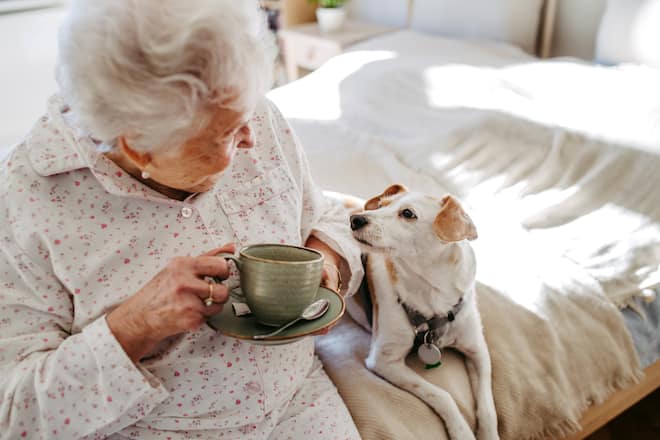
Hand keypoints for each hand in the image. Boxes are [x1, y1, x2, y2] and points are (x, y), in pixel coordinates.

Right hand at [107, 243, 234, 361]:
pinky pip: (209, 317)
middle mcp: (184, 282)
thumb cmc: (160, 291)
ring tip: (196, 302)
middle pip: (223, 288)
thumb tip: (230, 247)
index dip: (223, 271)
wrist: (141, 316)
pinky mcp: (190, 318)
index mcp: (182, 265)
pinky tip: (189, 312)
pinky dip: (202, 316)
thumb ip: (207, 257)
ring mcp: (188, 302)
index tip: (219, 275)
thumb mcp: (179, 268)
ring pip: (219, 304)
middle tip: (207, 291)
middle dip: (219, 292)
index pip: (220, 264)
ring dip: (211, 305)